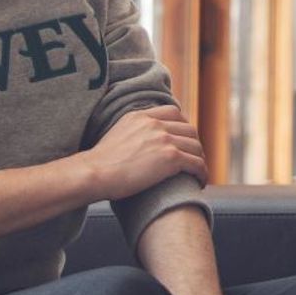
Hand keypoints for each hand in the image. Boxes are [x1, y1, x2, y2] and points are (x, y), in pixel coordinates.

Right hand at [82, 105, 206, 199]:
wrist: (94, 173)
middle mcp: (155, 124)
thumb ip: (133, 131)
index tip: (184, 140)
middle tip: (193, 159)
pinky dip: (202, 172)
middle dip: (193, 145)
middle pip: (188, 130)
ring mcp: (164, 139)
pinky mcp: (171, 157)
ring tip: (197, 173)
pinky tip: (200, 181)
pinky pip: (196, 163)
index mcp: (141, 116)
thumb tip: (140, 143)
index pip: (173, 113)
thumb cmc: (100, 163)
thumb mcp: (117, 133)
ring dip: (199, 160)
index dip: (183, 127)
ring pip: (195, 147)